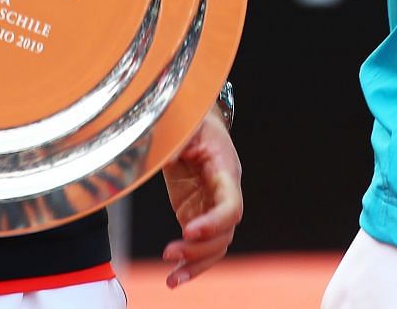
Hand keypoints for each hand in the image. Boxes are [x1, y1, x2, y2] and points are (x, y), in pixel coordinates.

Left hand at [159, 110, 241, 287]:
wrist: (192, 121)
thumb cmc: (191, 119)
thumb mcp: (185, 123)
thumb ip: (177, 139)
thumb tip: (165, 156)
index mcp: (225, 170)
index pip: (231, 206)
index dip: (214, 222)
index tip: (188, 230)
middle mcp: (224, 193)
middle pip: (224, 233)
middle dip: (199, 248)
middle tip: (169, 252)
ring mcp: (211, 207)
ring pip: (216, 246)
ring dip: (196, 264)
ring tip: (172, 278)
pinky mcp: (196, 214)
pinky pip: (201, 247)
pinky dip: (190, 264)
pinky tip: (173, 278)